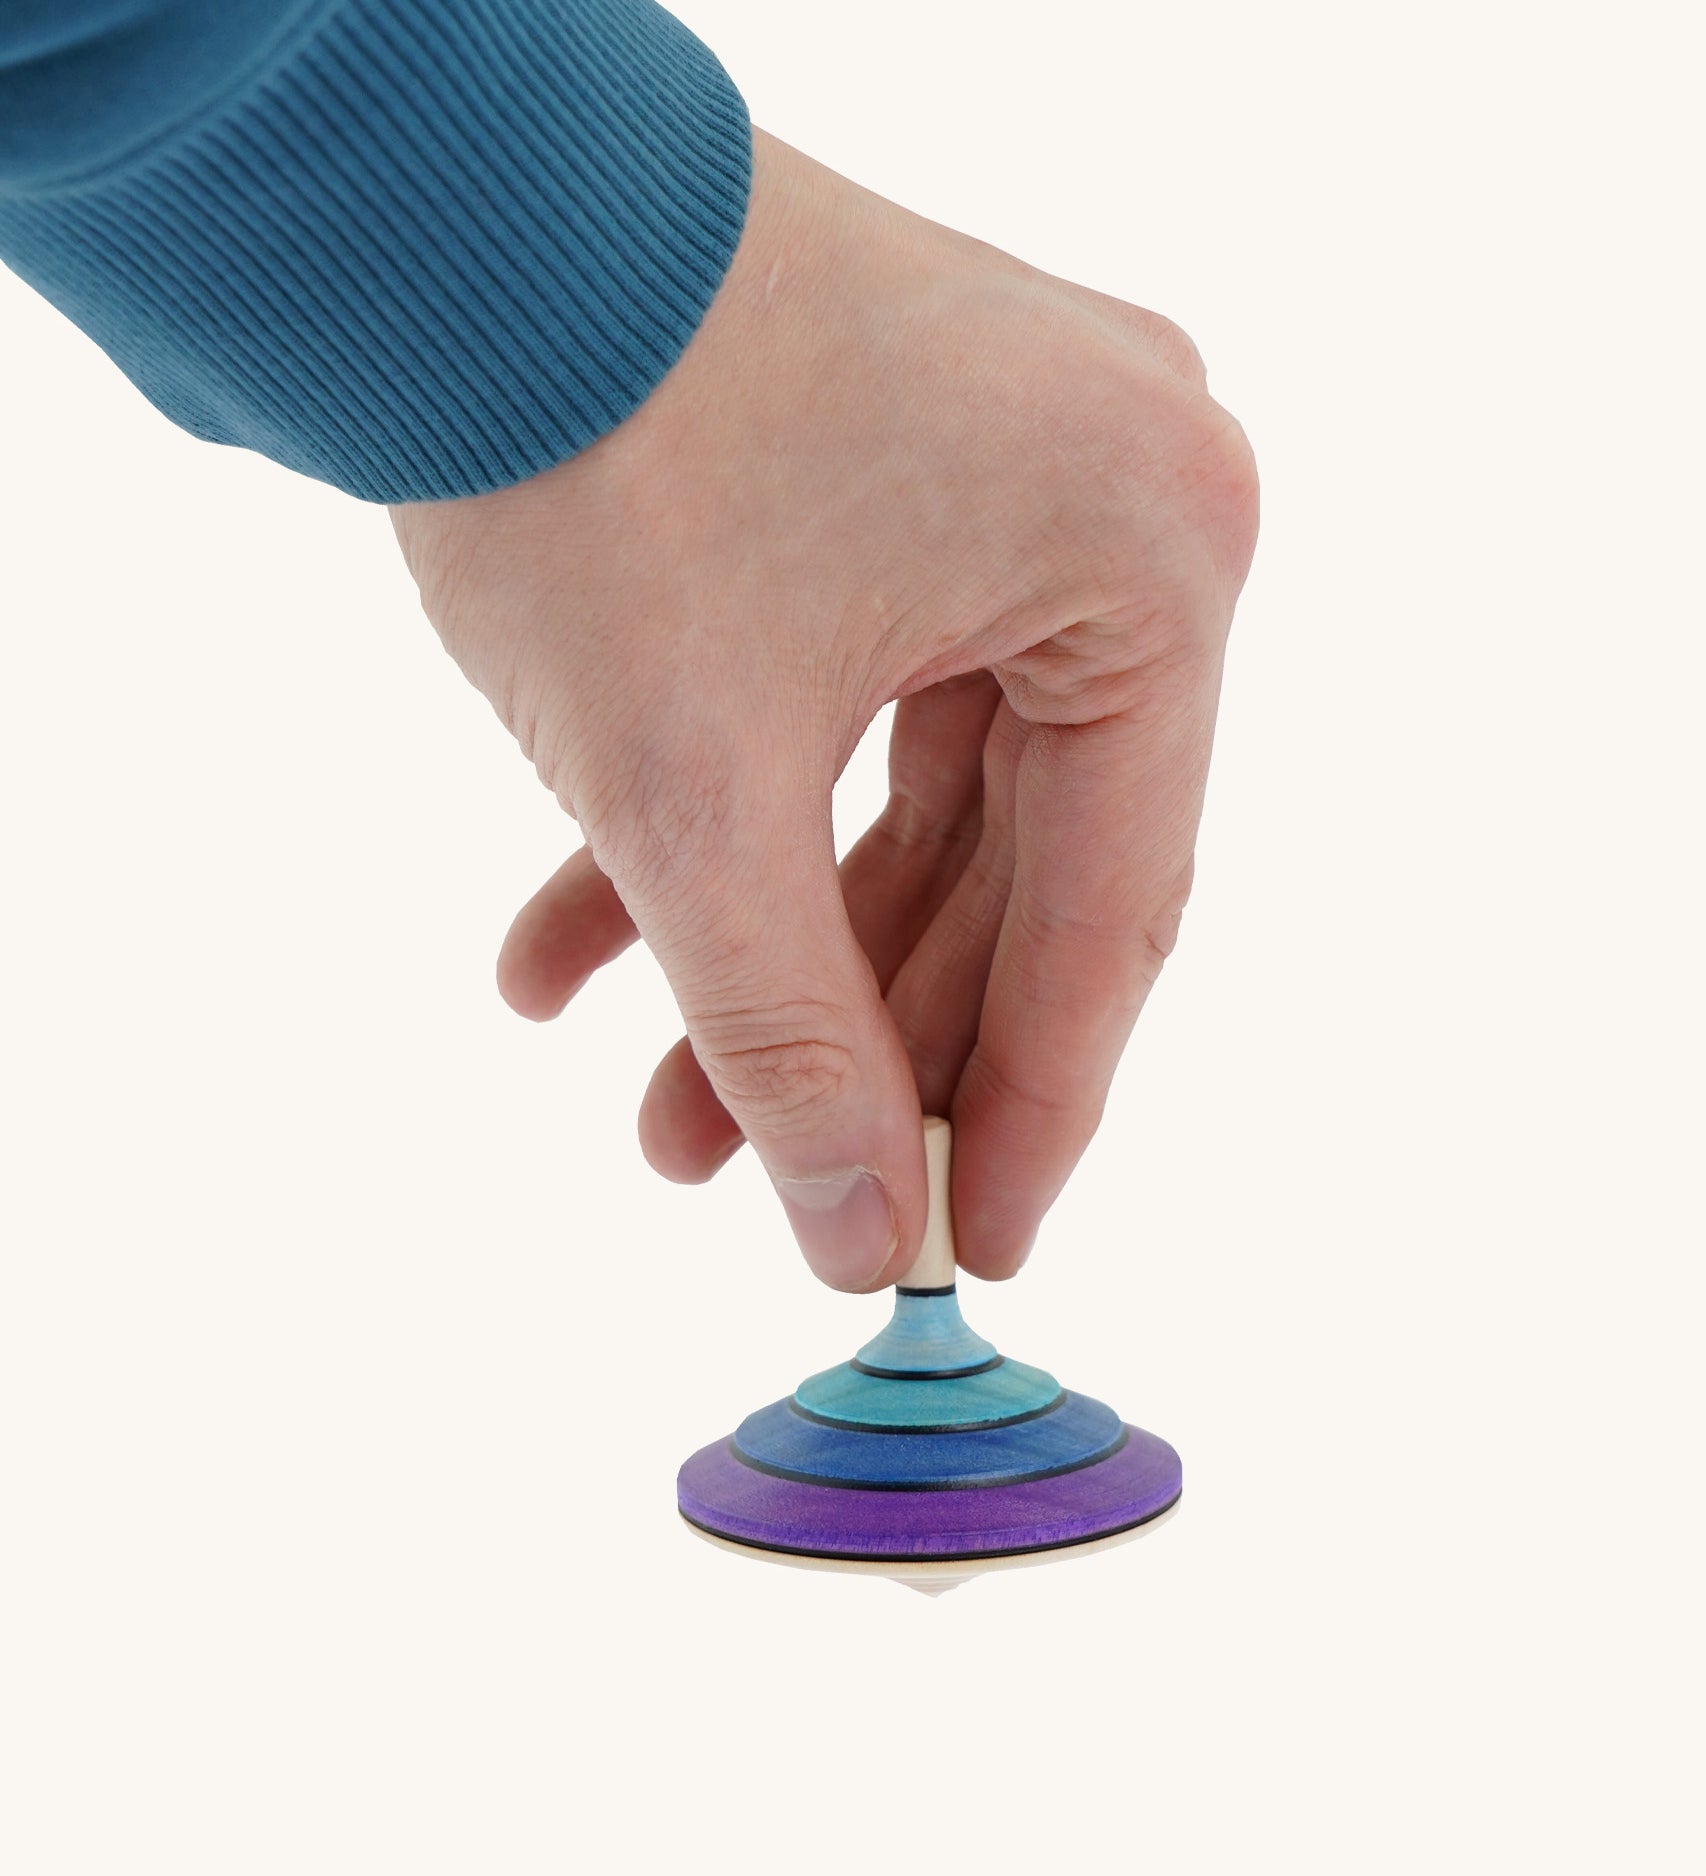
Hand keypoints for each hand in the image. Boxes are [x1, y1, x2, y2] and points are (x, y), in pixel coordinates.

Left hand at [390, 128, 1256, 1290]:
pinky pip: (853, 701)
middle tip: (777, 1192)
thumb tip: (856, 1233)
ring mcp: (1012, 475)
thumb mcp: (696, 786)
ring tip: (647, 1108)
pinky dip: (727, 824)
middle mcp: (1119, 503)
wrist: (430, 204)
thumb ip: (788, 1033)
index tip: (974, 1250)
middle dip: (865, 1039)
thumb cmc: (590, 436)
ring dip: (772, 952)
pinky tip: (569, 948)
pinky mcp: (900, 472)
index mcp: (1149, 556)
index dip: (1035, 1104)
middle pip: (1012, 859)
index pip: (1115, 907)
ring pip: (913, 797)